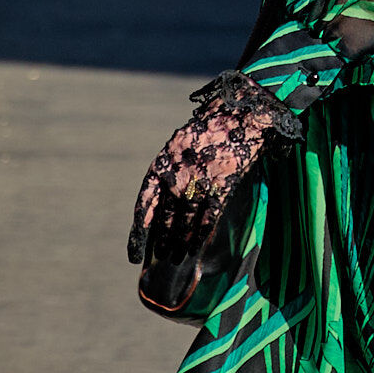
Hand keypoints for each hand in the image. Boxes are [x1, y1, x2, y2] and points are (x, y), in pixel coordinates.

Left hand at [129, 72, 304, 267]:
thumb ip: (170, 171)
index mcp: (163, 164)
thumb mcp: (178, 146)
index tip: (134, 253)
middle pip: (166, 218)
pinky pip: (209, 217)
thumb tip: (163, 201)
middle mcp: (178, 176)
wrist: (238, 115)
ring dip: (181, 242)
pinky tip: (198, 247)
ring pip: (186, 222)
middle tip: (163, 257)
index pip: (146, 203)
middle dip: (164, 240)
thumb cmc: (206, 130)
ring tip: (178, 257)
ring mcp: (200, 183)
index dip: (139, 230)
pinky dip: (202, 234)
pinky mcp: (222, 187)